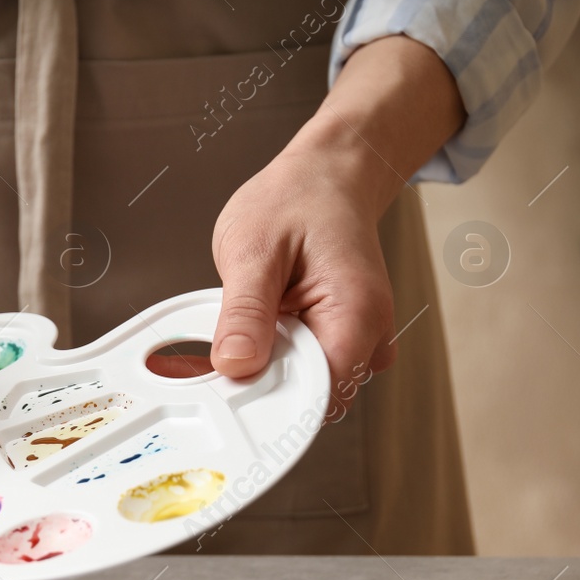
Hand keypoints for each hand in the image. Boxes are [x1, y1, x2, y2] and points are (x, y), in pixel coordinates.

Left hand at [207, 137, 397, 410]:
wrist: (327, 176)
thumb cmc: (298, 199)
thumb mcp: (254, 248)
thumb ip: (245, 311)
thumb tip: (234, 364)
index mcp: (355, 315)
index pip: (317, 395)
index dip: (268, 403)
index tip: (225, 394)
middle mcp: (367, 336)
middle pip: (310, 399)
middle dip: (258, 388)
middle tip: (213, 360)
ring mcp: (356, 341)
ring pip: (303, 387)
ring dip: (262, 372)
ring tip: (231, 336)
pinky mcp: (337, 340)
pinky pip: (302, 369)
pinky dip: (269, 360)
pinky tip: (245, 337)